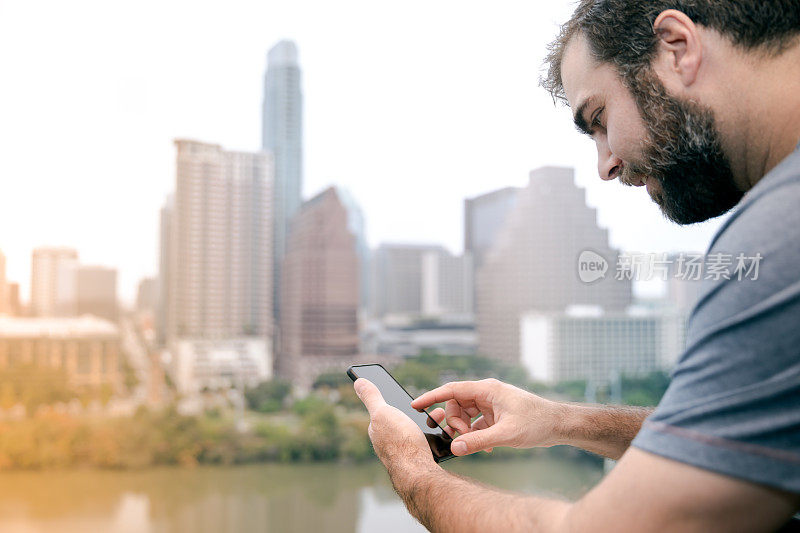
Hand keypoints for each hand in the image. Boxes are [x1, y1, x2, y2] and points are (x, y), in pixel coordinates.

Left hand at [354, 378, 439, 477]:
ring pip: (418, 431)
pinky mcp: (417, 460)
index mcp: (377, 430)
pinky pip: (427, 443)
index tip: (414, 400)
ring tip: (439, 419)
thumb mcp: (383, 412)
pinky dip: (435, 436)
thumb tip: (358, 381)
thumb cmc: (400, 441)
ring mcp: (403, 452)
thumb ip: (371, 397)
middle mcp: (387, 443)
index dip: (399, 402)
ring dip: (430, 423)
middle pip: (404, 420)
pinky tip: (441, 435)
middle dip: (419, 412)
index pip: (385, 410)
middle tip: (432, 409)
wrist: (419, 471)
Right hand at [411, 378, 565, 455]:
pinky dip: (476, 435)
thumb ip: (479, 441)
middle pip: (456, 404)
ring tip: (473, 444)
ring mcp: (491, 405)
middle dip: (453, 422)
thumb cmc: (537, 422)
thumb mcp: (506, 434)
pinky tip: (486, 447)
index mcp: (487, 389)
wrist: (558, 425)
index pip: (452, 389)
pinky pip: (476, 423)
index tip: (415, 405)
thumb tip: (455, 448)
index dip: (432, 397)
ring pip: (465, 415)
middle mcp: (487, 394)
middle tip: (457, 438)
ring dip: (465, 430)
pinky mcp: (496, 415)